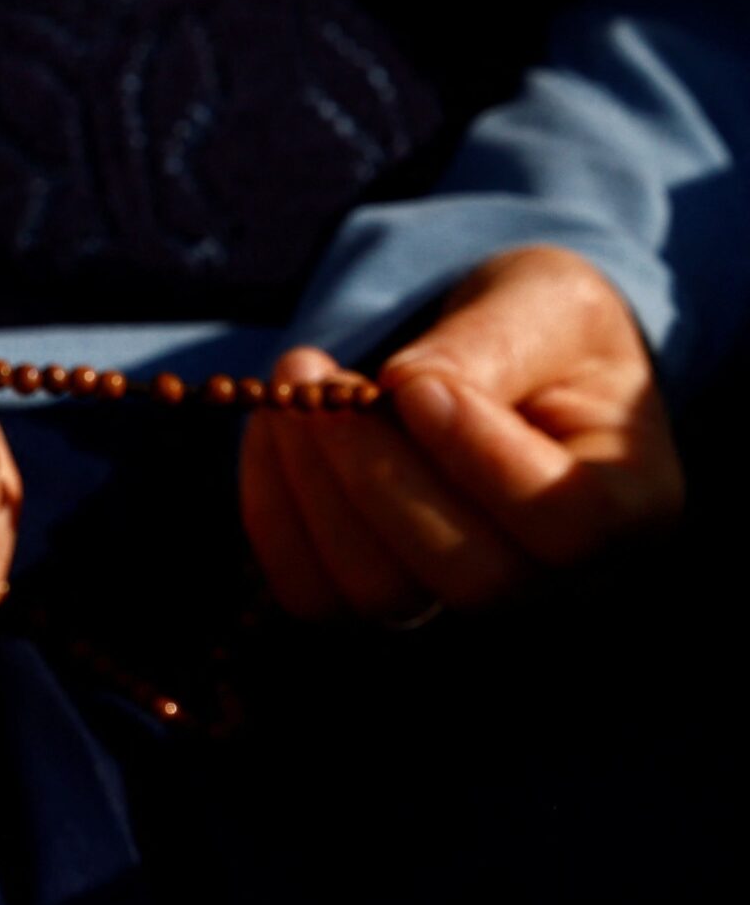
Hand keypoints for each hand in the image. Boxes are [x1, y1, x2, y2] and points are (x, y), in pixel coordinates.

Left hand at [241, 245, 684, 620]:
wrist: (495, 361)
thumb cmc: (543, 330)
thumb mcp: (542, 303)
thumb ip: (492, 342)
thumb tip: (398, 387)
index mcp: (632, 505)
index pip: (568, 523)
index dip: (481, 459)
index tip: (416, 383)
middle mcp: (554, 579)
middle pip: (467, 576)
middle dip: (376, 474)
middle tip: (319, 374)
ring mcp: (458, 601)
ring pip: (375, 593)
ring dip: (313, 484)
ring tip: (297, 378)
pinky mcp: (374, 599)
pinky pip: (310, 590)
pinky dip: (273, 509)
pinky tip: (274, 428)